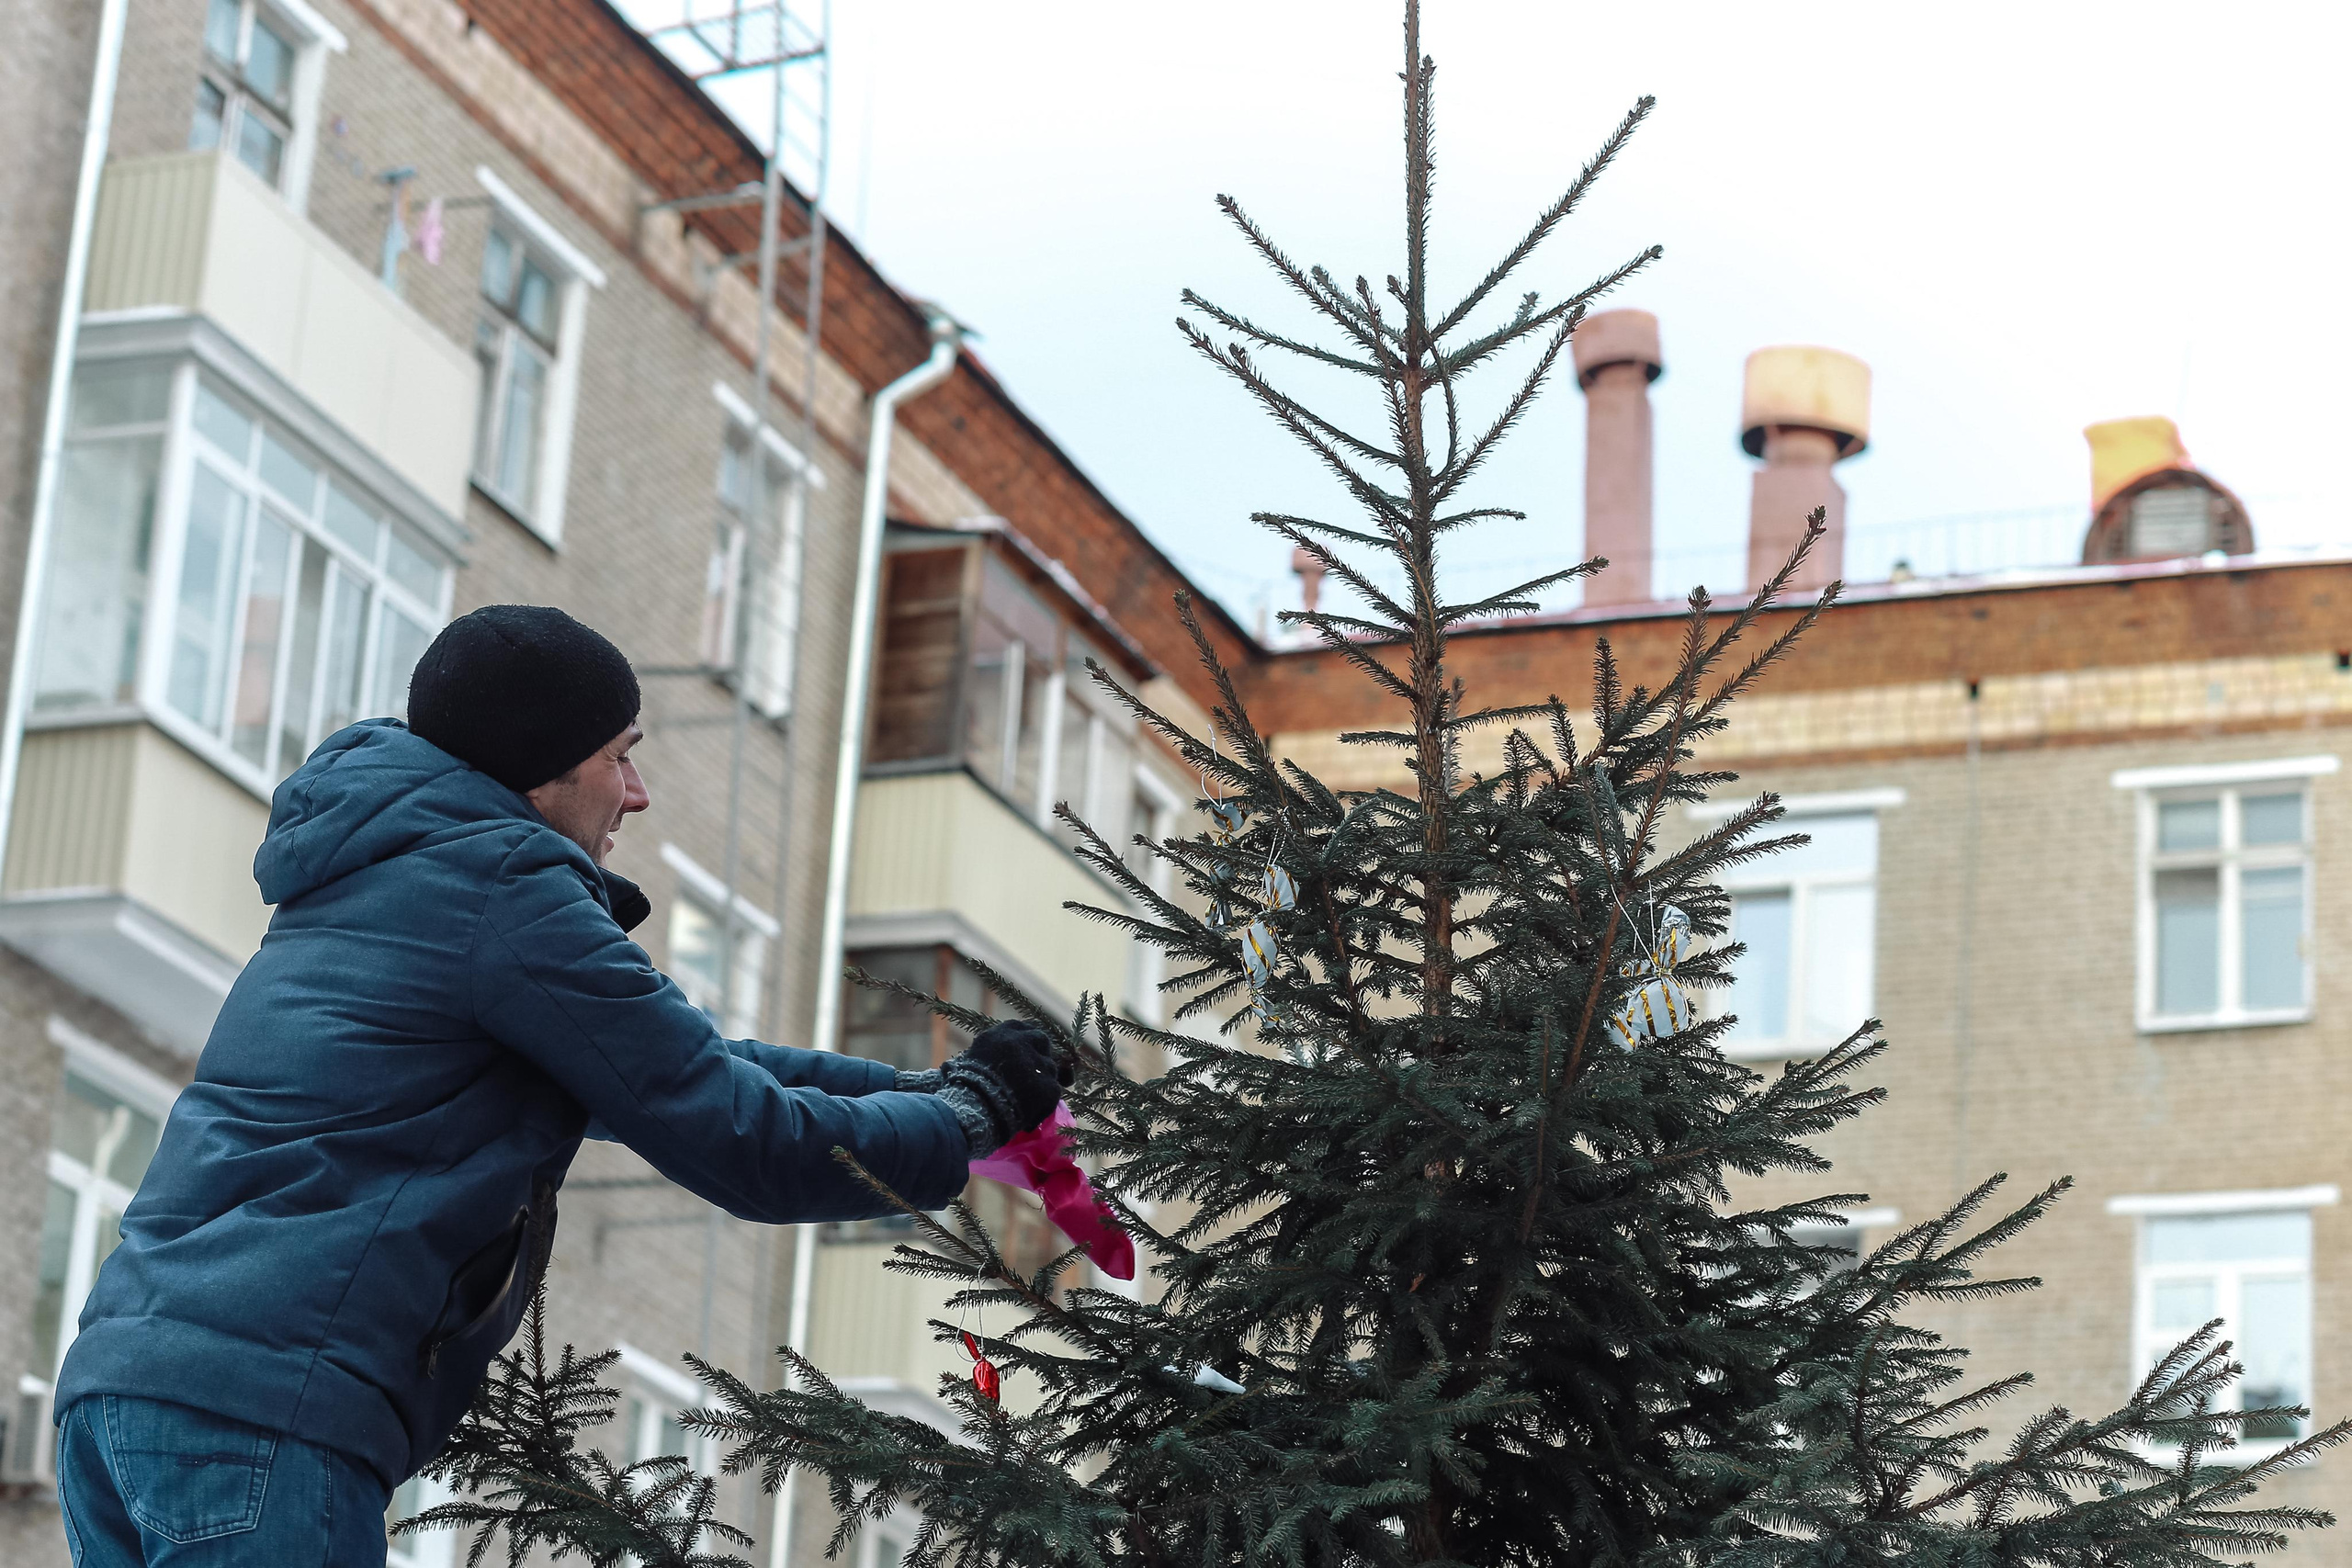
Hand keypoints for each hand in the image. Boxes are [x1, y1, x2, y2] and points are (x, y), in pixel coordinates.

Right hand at [939, 1019, 1069, 1154]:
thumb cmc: (963, 1089)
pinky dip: (1044, 1106)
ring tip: (1026, 1102)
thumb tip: (997, 1059)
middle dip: (1041, 1054)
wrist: (970, 1110)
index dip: (1027, 1040)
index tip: (1028, 1050)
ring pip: (1051, 1068)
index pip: (1024, 1027)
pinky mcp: (1048, 1086)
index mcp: (1002, 1033)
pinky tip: (1029, 1117)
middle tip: (1035, 1072)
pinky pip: (1054, 1093)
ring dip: (1043, 1082)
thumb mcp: (971, 1060)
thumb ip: (992, 1053)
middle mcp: (1022, 1042)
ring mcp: (1038, 1063)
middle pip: (1042, 1040)